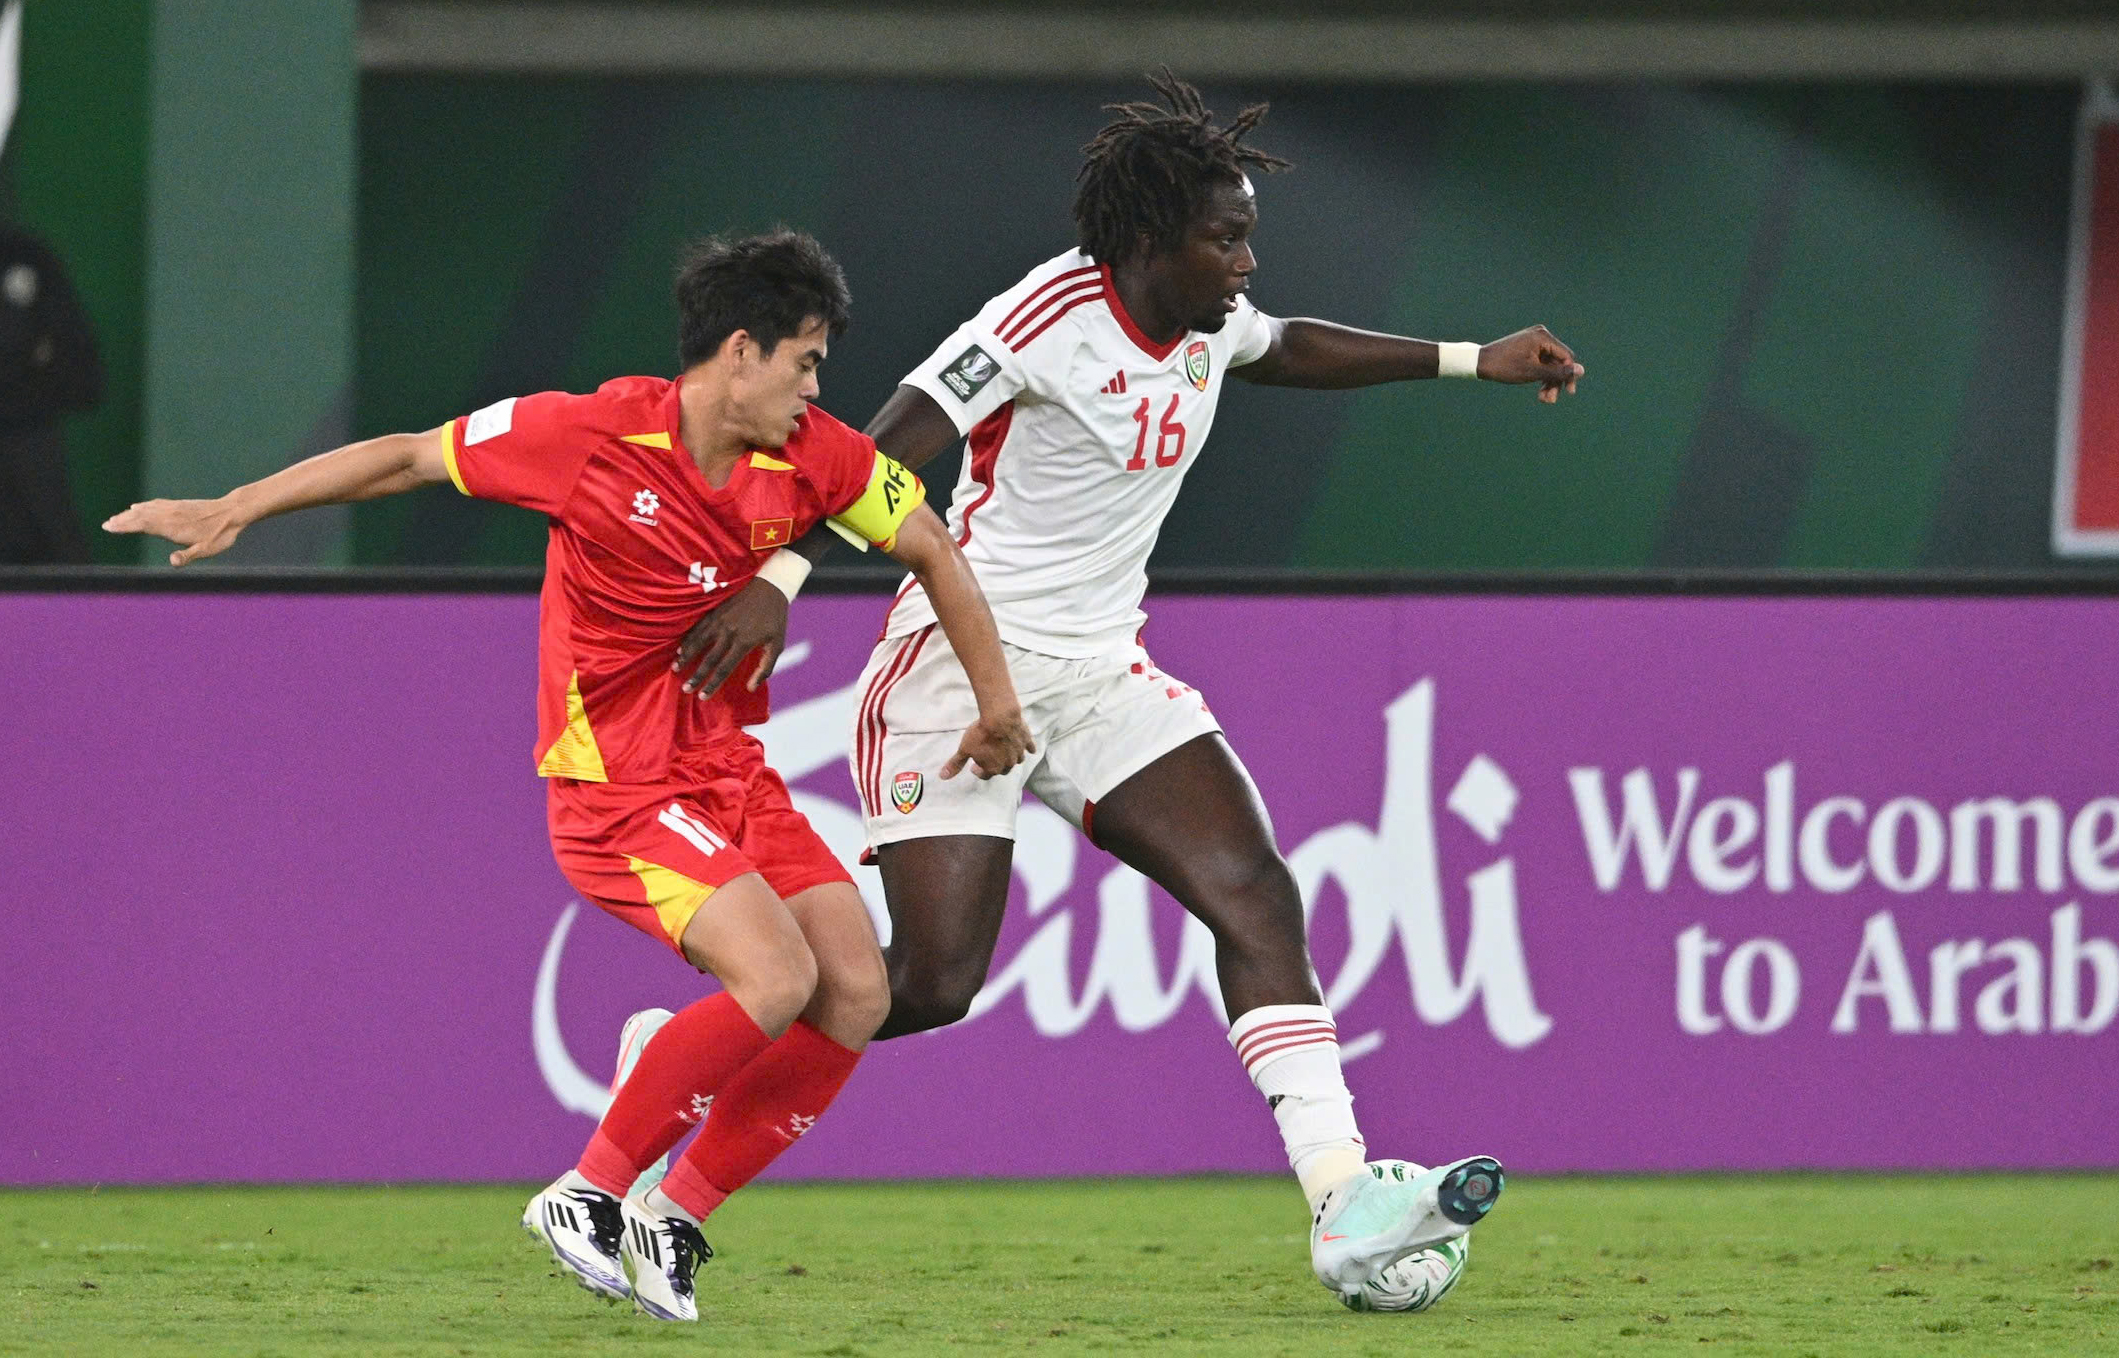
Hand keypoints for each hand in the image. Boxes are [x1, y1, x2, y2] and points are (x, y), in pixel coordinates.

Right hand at [102, 498, 245, 565]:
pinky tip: (139, 507)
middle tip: (106, 524)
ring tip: (117, 517)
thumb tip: (173, 562)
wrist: (232, 512)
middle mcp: (169, 515)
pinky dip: (144, 506)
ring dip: (130, 513)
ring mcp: (173, 508)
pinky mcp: (179, 504)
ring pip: (146, 509)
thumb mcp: (207, 549)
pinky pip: (156, 504)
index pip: (142, 525)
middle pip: (140, 516)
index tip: (109, 526)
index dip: (125, 526)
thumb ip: (188, 556)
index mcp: (171, 526)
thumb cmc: (220, 534)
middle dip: (122, 520)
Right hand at [674, 576, 790, 695]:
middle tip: (684, 689)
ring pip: (698, 641)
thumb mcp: (777, 644)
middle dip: (695, 676)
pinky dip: (688, 638)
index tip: (702, 696)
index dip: (712, 684)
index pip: (724, 669)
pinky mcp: (715, 609)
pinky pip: (697, 626)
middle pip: (708, 659)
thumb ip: (765, 668)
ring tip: (675, 668)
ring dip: (686, 656)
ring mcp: (720, 619)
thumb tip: (750, 688)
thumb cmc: (775, 619)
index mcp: (744, 642)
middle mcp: (729, 632)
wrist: (770, 586)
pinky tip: (680, 647)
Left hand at [940, 708, 1035, 779]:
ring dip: (1011, 758)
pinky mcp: (1026, 741)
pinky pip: (1030, 748)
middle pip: (1003, 770)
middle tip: (988, 759)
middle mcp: (1008, 764)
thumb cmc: (980, 734)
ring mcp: (1019, 753)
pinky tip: (1030, 748)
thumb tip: (942, 777)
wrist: (999, 717)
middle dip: (995, 766)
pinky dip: (1029, 748)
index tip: (973, 766)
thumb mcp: (964, 749)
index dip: (978, 771)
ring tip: (1005, 752)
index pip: (986, 775)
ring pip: (1017, 760)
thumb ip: (955, 764)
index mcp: (993, 768)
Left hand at [1477, 325, 1583, 402]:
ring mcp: (1535, 341)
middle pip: (1558, 362)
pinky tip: (1540, 393)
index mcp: (1543, 336)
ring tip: (1544, 399)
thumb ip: (1557, 373)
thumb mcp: (1533, 372)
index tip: (1568, 392)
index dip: (1568, 375)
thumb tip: (1581, 371)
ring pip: (1550, 365)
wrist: (1480, 363)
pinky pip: (1542, 363)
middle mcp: (1541, 335)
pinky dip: (1542, 377)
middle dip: (1556, 382)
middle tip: (1551, 400)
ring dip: (1549, 382)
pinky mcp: (1530, 348)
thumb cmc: (1504, 366)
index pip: (1566, 356)